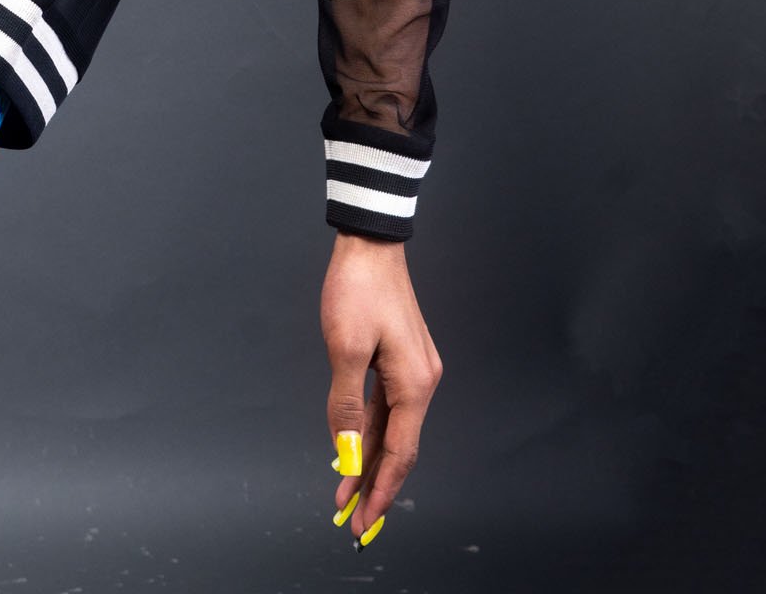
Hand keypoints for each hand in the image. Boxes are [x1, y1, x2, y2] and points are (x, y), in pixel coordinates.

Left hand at [320, 230, 442, 549]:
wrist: (370, 245)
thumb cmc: (358, 289)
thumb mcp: (344, 348)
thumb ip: (345, 405)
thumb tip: (346, 453)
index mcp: (414, 384)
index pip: (399, 452)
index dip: (381, 489)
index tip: (365, 521)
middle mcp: (421, 381)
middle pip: (398, 446)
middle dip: (375, 483)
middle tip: (353, 519)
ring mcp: (412, 370)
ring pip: (390, 429)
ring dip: (369, 460)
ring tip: (346, 493)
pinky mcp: (400, 360)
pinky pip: (385, 407)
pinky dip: (369, 432)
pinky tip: (354, 450)